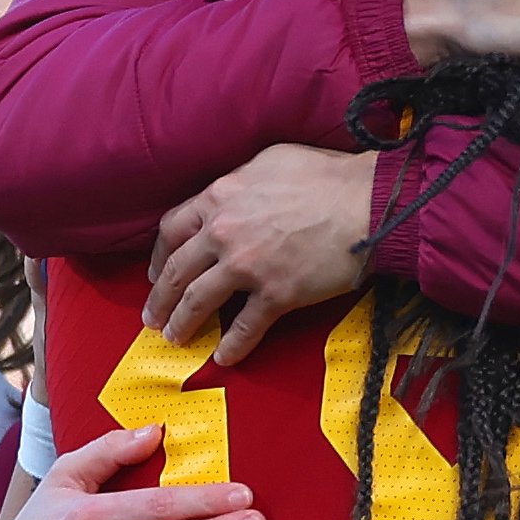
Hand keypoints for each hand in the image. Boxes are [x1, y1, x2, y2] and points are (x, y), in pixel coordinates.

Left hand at [147, 146, 374, 364]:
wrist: (367, 204)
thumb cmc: (325, 176)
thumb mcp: (269, 161)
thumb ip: (239, 182)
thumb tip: (232, 195)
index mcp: (219, 196)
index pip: (172, 228)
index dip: (159, 255)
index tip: (156, 271)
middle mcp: (223, 232)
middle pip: (176, 271)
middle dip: (159, 298)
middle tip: (152, 318)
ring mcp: (247, 266)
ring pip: (199, 302)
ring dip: (183, 324)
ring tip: (175, 339)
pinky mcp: (275, 295)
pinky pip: (244, 328)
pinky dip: (232, 347)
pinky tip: (222, 358)